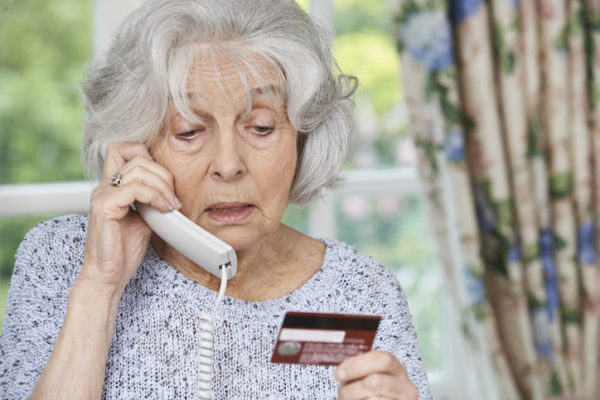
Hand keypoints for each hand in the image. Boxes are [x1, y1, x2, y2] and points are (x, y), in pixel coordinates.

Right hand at [79, 142, 179, 294]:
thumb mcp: (144, 219)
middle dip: (163, 174)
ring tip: (171, 205)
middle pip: (137, 156)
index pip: (124, 149)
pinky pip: (134, 188)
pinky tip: (163, 209)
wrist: (108, 277)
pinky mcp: (105, 208)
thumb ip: (151, 201)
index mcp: (111, 187)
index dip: (148, 156)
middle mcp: (104, 187)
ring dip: (163, 185)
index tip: (165, 183)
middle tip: (174, 198)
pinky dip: (155, 196)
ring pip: (138, 169)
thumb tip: (172, 192)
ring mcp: (102, 195)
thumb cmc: (123, 252)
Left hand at [334, 350, 417, 399]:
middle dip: (355, 386)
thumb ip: (360, 370)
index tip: (339, 374)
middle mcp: (405, 384)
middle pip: (376, 381)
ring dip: (356, 399)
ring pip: (374, 399)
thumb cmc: (371, 392)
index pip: (380, 359)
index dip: (357, 365)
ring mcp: (404, 399)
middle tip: (343, 392)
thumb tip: (340, 372)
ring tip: (352, 399)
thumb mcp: (368, 377)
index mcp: (395, 368)